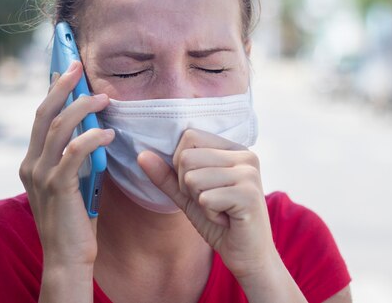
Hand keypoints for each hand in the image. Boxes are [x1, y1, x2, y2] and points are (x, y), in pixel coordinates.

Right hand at [19, 61, 113, 271]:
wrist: (67, 257)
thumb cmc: (75, 218)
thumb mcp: (73, 180)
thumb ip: (76, 155)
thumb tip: (95, 126)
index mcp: (33, 161)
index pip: (41, 117)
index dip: (52, 90)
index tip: (65, 68)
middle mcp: (31, 164)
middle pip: (44, 113)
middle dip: (62, 85)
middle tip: (77, 64)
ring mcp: (41, 175)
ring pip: (59, 127)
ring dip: (83, 107)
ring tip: (104, 98)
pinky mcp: (57, 187)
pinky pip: (74, 152)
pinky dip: (92, 137)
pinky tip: (108, 133)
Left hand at [138, 129, 276, 279]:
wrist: (248, 255)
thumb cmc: (220, 222)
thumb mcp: (188, 195)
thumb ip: (167, 175)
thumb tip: (141, 155)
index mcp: (233, 149)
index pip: (189, 137)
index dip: (182, 164)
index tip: (202, 186)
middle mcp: (245, 155)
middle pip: (187, 157)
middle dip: (188, 186)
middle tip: (211, 202)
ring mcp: (249, 174)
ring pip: (192, 178)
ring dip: (199, 202)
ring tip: (220, 210)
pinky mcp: (249, 194)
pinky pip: (205, 199)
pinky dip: (210, 214)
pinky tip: (226, 219)